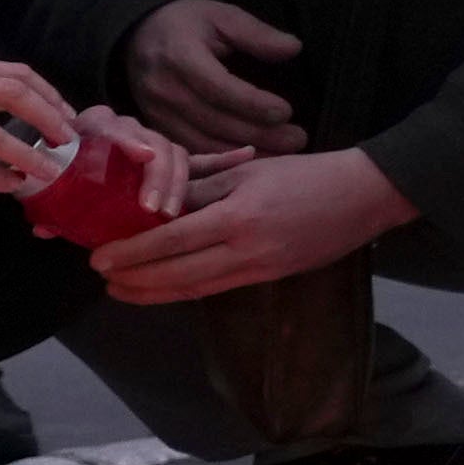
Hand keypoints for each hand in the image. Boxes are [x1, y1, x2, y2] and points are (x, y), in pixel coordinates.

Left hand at [88, 140, 411, 302]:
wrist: (364, 196)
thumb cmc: (305, 174)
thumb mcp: (247, 170)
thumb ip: (199, 189)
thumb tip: (154, 204)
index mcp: (238, 216)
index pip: (172, 240)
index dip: (132, 253)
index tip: (99, 257)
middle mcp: (246, 250)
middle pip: (177, 274)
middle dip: (135, 279)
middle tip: (101, 278)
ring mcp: (259, 269)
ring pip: (194, 288)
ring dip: (153, 293)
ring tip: (121, 291)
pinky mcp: (269, 278)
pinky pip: (216, 288)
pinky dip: (184, 290)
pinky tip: (161, 289)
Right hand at [122, 0, 308, 152]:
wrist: (139, 32)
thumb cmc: (187, 23)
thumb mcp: (222, 16)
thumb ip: (257, 34)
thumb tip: (293, 49)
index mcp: (180, 57)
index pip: (220, 88)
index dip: (254, 104)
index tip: (286, 112)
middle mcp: (164, 88)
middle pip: (214, 120)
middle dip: (258, 134)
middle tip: (297, 139)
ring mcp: (155, 111)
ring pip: (201, 141)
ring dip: (242, 152)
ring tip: (280, 153)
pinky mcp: (154, 126)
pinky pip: (188, 149)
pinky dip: (220, 158)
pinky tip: (248, 158)